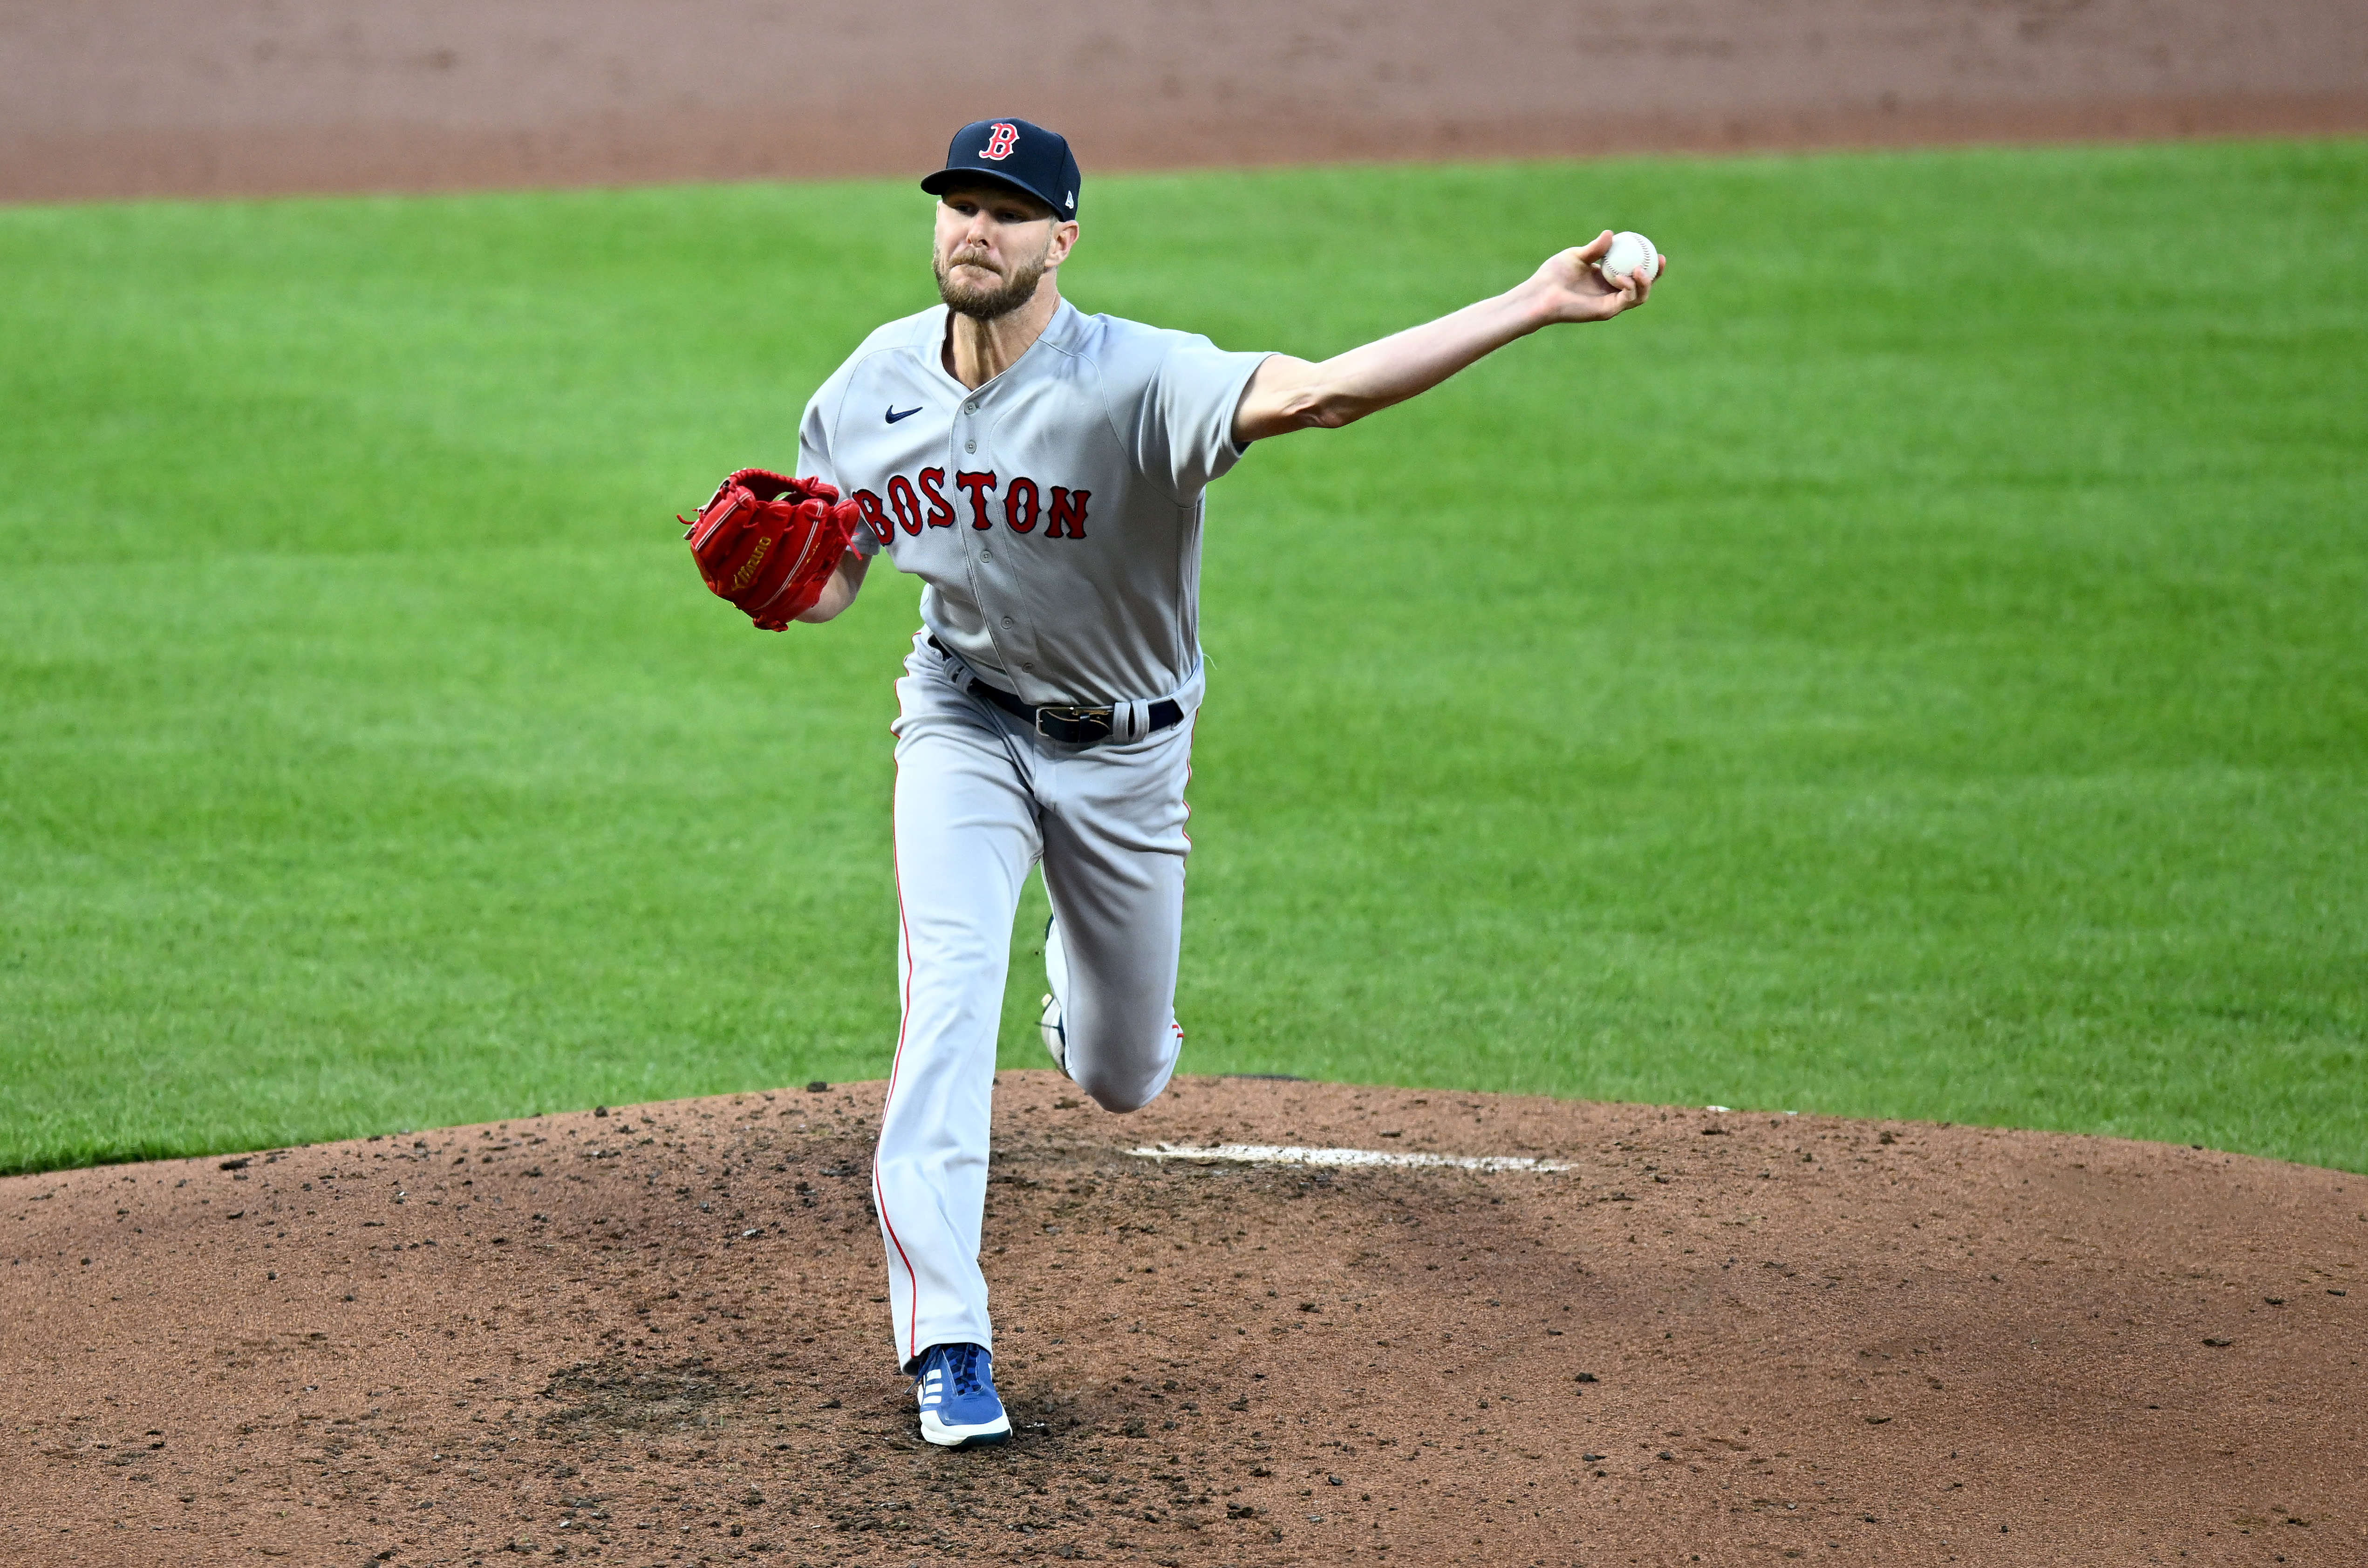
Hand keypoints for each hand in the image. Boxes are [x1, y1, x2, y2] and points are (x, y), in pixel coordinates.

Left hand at [1524, 231, 1662, 324]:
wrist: (1542, 293)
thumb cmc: (1554, 274)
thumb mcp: (1578, 256)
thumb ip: (1595, 248)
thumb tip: (1611, 234)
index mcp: (1606, 278)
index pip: (1632, 270)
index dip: (1647, 261)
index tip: (1653, 248)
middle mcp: (1611, 292)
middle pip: (1642, 285)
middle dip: (1655, 274)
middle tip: (1659, 259)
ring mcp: (1610, 303)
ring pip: (1639, 296)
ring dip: (1645, 282)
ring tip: (1640, 268)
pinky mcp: (1606, 311)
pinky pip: (1626, 300)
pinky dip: (1630, 288)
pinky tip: (1624, 277)